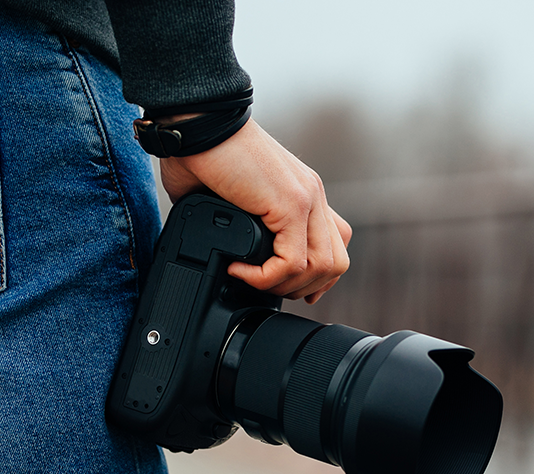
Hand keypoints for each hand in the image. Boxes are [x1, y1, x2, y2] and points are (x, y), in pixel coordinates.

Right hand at [160, 118, 350, 302]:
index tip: (287, 287)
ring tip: (250, 279)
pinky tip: (239, 270)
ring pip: (321, 267)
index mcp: (303, 193)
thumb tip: (225, 258)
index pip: (336, 245)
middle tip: (267, 288)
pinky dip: (264, 278)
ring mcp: (306, 198)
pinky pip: (291, 262)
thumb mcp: (231, 202)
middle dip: (303, 289)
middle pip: (336, 262)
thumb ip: (240, 229)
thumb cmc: (201, 157)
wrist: (196, 125)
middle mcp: (312, 195)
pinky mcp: (290, 204)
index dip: (316, 276)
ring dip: (283, 287)